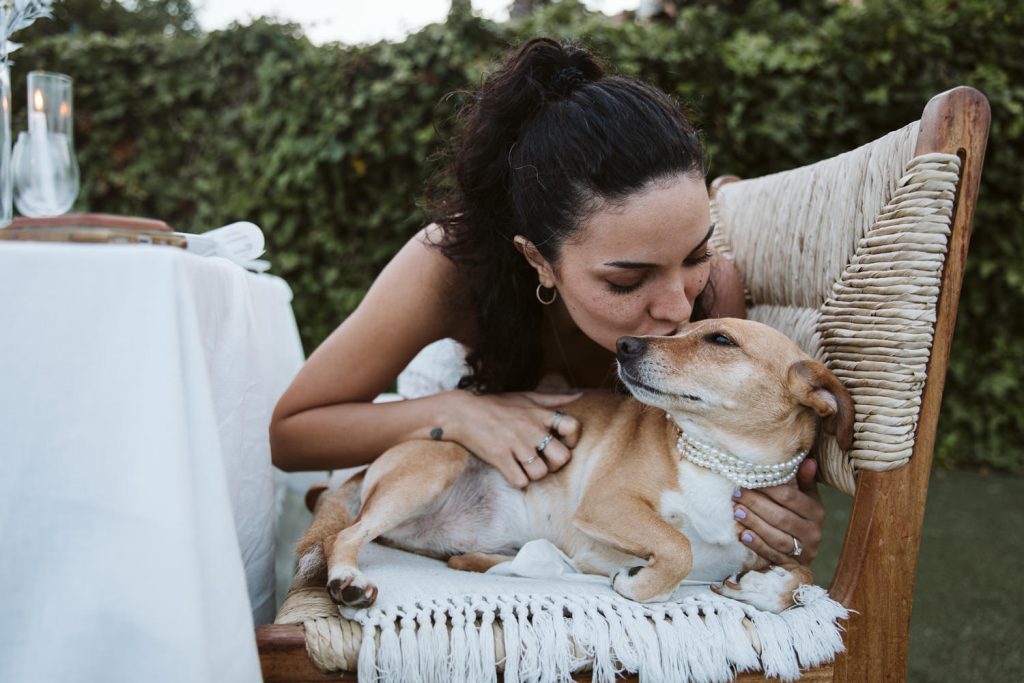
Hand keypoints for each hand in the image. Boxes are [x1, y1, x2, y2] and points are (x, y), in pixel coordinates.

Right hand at [442, 389, 581, 487]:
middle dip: (555, 464)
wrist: (462, 411)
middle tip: (543, 461)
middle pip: (562, 457)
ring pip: (541, 473)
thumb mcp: (526, 397)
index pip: (573, 427)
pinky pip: (519, 481)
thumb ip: (554, 399)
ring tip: (525, 468)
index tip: (561, 442)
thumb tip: (580, 396)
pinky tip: (512, 473)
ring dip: (535, 475)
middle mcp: (531, 429)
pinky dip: (518, 481)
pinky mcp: (499, 457)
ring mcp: (515, 444)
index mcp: (540, 414)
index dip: (572, 440)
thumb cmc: (496, 405)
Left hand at [731, 459, 823, 565]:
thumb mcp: (806, 499)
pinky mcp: (791, 565)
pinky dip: (757, 545)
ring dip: (755, 523)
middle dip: (757, 504)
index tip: (749, 479)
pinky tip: (743, 535)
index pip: (791, 498)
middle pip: (781, 517)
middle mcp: (813, 532)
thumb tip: (808, 460)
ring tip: (736, 511)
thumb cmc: (800, 518)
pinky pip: (772, 555)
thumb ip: (804, 481)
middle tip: (736, 493)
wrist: (804, 554)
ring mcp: (803, 551)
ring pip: (777, 537)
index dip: (769, 488)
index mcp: (816, 512)